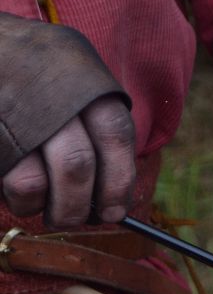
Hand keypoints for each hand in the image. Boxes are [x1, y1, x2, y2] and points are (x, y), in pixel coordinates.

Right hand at [0, 14, 134, 227]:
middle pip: (76, 165)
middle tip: (78, 219)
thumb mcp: (77, 80)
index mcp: (83, 81)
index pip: (116, 136)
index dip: (119, 183)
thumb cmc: (41, 74)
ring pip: (33, 182)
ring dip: (45, 208)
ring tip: (46, 208)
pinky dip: (18, 200)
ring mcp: (12, 114)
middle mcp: (48, 97)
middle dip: (80, 206)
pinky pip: (6, 181)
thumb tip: (115, 200)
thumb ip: (98, 129)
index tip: (116, 212)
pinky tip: (20, 194)